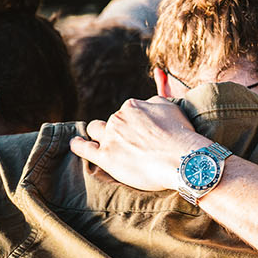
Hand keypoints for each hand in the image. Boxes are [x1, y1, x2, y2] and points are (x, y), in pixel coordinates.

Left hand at [69, 97, 211, 191]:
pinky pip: (84, 149)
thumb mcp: (171, 107)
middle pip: (111, 122)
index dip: (133, 123)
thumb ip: (155, 101)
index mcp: (132, 106)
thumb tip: (147, 97)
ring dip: (96, 135)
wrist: (182, 160)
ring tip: (96, 141)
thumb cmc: (181, 135)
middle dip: (118, 130)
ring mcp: (110, 137)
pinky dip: (78, 145)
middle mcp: (118, 118)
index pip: (127, 112)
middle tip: (130, 143)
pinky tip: (76, 144)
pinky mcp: (106, 157)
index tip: (140, 133)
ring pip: (95, 131)